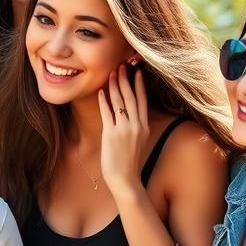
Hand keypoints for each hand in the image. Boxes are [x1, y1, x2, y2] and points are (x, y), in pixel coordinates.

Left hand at [98, 64, 148, 197]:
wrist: (125, 179)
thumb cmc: (129, 162)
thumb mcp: (138, 141)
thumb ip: (135, 127)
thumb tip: (129, 114)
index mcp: (144, 127)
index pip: (142, 101)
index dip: (139, 85)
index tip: (137, 72)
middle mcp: (136, 126)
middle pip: (131, 97)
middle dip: (126, 80)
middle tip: (122, 66)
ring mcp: (124, 130)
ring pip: (120, 102)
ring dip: (115, 86)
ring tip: (112, 73)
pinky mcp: (111, 135)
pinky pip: (107, 114)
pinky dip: (104, 102)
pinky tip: (101, 92)